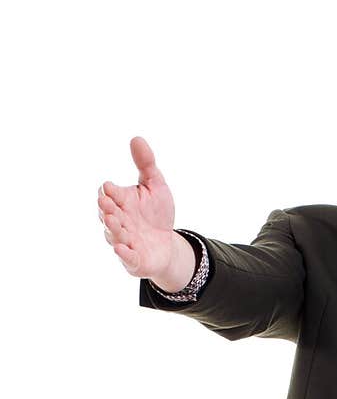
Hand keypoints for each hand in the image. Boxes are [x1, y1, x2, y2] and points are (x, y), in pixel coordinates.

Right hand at [97, 136, 178, 279]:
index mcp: (120, 202)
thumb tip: (136, 138)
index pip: (109, 194)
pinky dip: (123, 253)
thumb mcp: (155, 186)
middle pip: (107, 215)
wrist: (167, 244)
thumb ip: (146, 164)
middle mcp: (118, 221)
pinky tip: (122, 248)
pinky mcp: (133, 260)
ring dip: (114, 229)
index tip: (108, 187)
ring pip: (114, 235)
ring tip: (115, 222)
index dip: (108, 192)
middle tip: (106, 204)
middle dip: (106, 209)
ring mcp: (124, 241)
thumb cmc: (157, 213)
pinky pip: (126, 257)